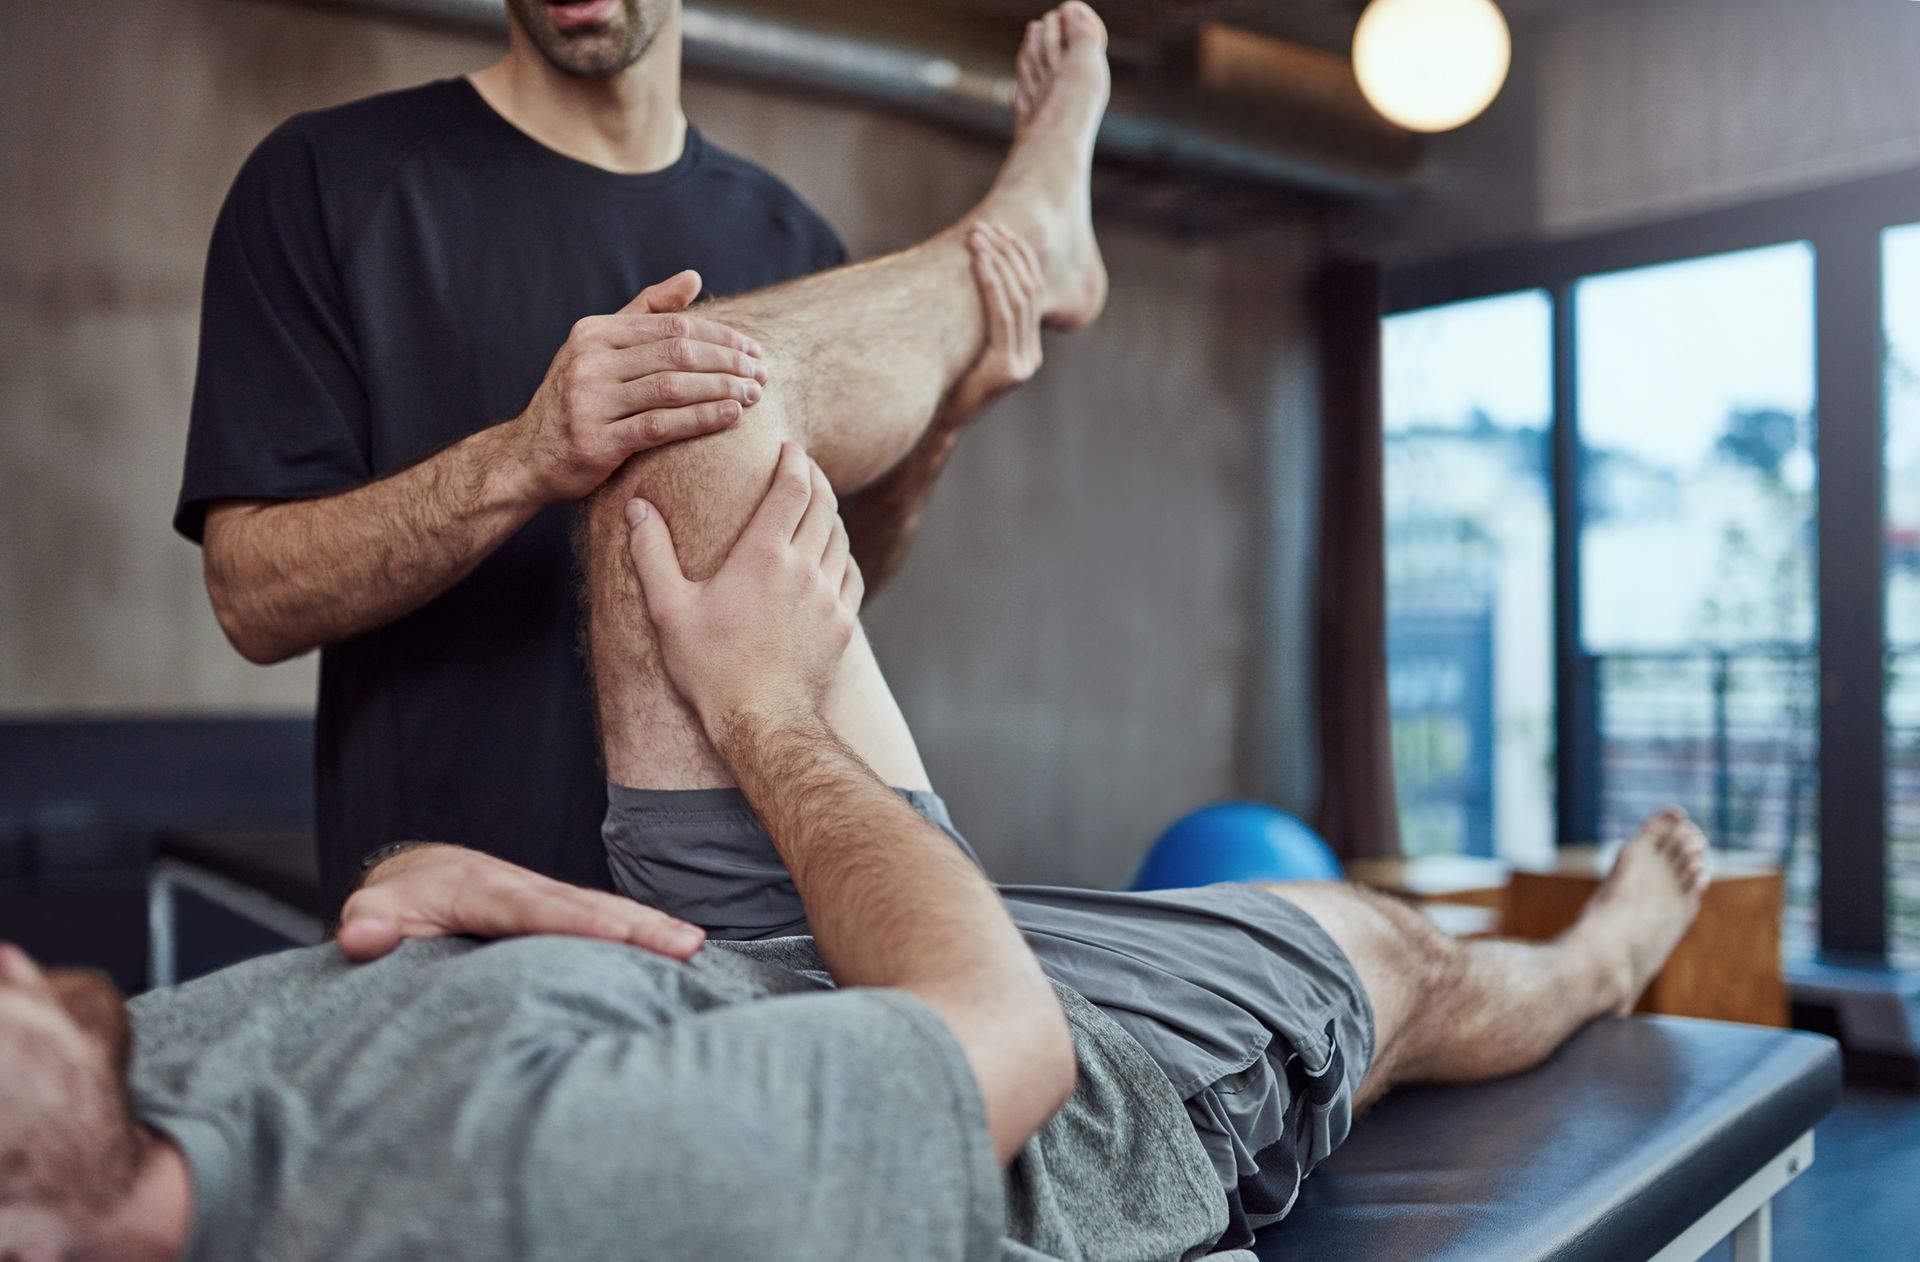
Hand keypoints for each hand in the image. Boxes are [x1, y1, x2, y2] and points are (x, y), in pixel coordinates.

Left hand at [336, 842, 705, 962]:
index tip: (617, 937)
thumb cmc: (396, 904)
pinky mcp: (559, 910)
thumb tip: (360, 937)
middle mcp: (523, 887)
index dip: (575, 923)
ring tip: (694, 947)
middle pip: (586, 906)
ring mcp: (545, 896)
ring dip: (649, 925)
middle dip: (637, 923)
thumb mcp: (372, 911)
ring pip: (603, 909)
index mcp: (482, 889)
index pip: (533, 909)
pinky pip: (603, 917)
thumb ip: (368, 923)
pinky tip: (677, 949)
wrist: (418, 876)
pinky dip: (641, 930)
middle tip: (685, 944)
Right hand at [512, 270, 769, 502]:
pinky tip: (731, 416)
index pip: (673, 326)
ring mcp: (590, 400)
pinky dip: (701, 419)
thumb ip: (647, 312)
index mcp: (594, 332)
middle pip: (677, 353)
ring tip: (754, 395)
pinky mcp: (597, 441)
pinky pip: (661, 426)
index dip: (721, 338)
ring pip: (672, 387)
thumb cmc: (577, 400)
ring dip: (721, 389)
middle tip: (761, 375)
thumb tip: (694, 277)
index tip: (754, 351)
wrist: (527, 457)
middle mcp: (589, 361)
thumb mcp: (601, 348)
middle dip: (727, 362)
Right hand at [624, 441, 863, 735]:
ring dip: (830, 515)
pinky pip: (851, 574)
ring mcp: (829, 596)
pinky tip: (832, 556)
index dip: (795, 461)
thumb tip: (637, 508)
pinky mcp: (843, 623)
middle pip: (824, 505)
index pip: (792, 489)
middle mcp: (804, 568)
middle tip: (805, 465)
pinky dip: (843, 554)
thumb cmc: (711, 669)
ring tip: (817, 506)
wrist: (763, 721)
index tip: (790, 448)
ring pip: (841, 538)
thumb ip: (651, 554)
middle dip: (816, 478)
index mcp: (763, 556)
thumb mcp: (669, 610)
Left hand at [944, 222, 1044, 423]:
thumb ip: (979, 322)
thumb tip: (970, 276)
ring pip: (1018, 300)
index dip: (1019, 258)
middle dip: (1008, 254)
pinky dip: (991, 284)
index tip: (999, 231)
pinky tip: (980, 262)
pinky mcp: (1007, 370)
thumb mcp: (968, 346)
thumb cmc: (945, 381)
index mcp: (1026, 348)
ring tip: (978, 237)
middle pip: (1028, 291)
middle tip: (986, 227)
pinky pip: (1002, 317)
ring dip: (998, 262)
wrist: (939, 424)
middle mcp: (1030, 355)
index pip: (1032, 292)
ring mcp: (1022, 363)